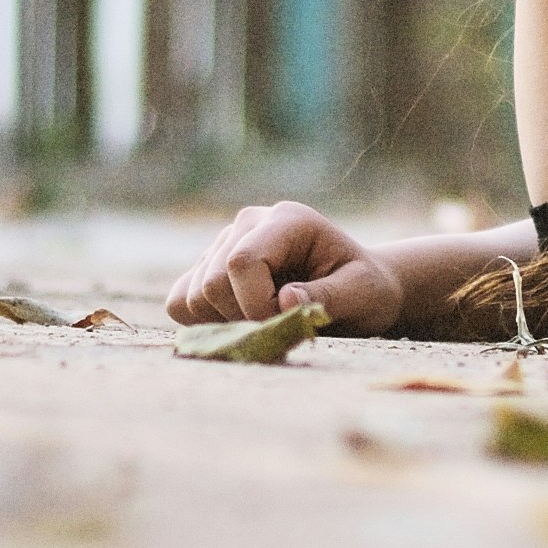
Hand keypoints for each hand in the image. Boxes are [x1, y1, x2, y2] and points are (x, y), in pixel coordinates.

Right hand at [166, 202, 403, 330]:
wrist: (358, 287)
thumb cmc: (366, 289)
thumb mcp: (364, 294)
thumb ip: (329, 296)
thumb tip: (284, 301)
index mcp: (288, 220)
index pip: (242, 261)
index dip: (256, 305)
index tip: (286, 324)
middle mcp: (248, 224)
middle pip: (211, 283)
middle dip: (244, 318)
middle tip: (281, 326)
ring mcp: (224, 244)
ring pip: (192, 296)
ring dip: (227, 323)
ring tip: (268, 320)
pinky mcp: (208, 268)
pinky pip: (180, 303)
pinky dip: (205, 323)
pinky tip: (242, 320)